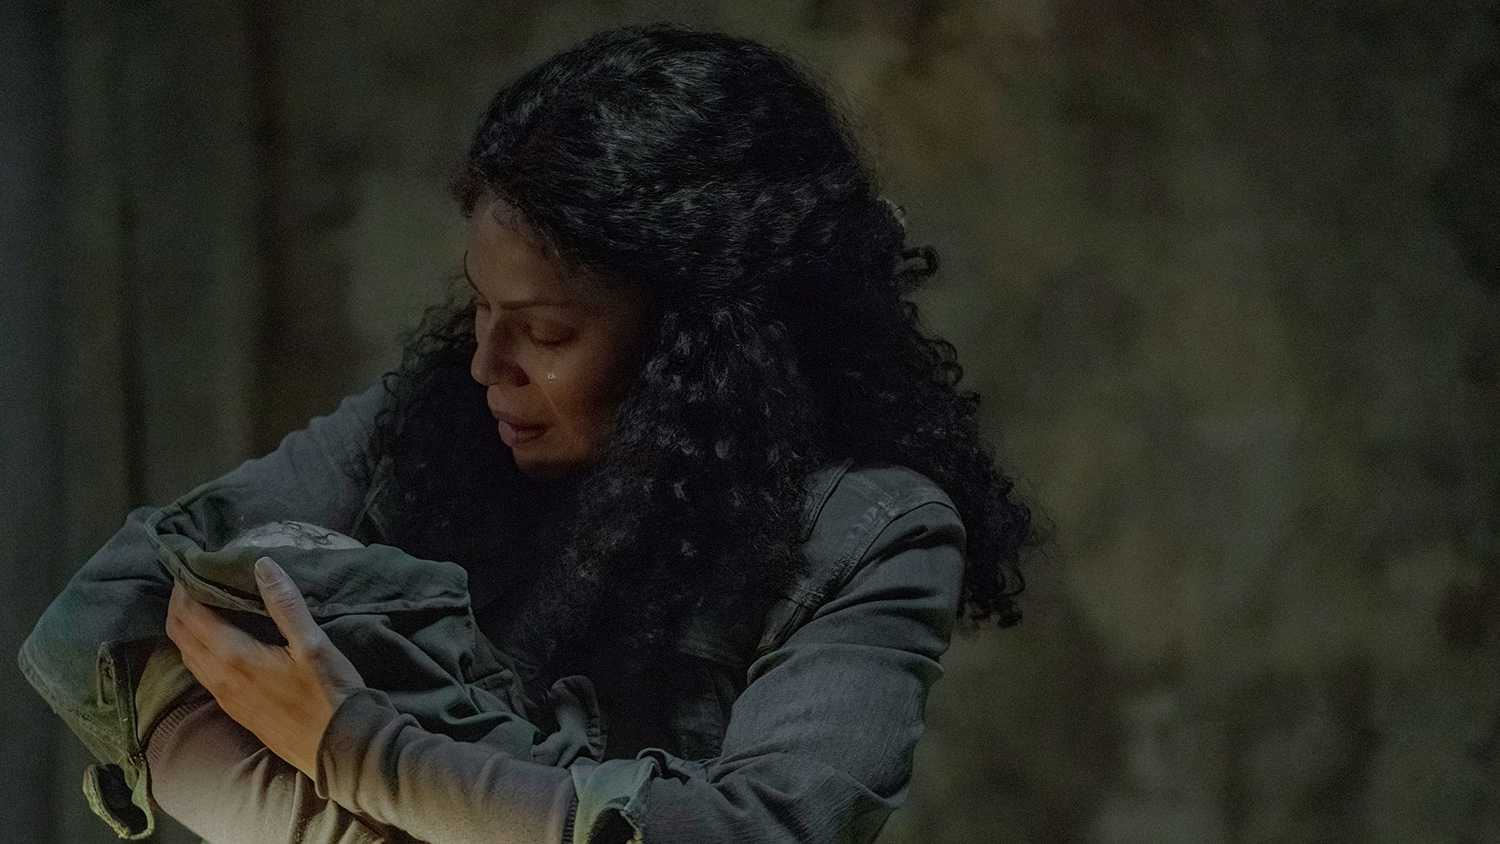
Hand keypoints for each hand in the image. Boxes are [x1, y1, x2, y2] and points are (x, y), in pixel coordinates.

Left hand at [166, 556, 366, 778]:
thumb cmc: (330, 694)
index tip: (191, 564)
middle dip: (179, 605)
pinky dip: (198, 649)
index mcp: (234, 657)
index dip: (184, 588)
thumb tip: (262, 564)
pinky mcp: (235, 710)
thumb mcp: (313, 644)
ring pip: (188, 657)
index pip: (190, 616)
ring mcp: (225, 698)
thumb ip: (285, 604)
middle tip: (192, 580)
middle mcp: (219, 679)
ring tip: (200, 604)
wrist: (339, 749)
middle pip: (180, 636)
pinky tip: (217, 642)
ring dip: (186, 628)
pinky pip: (201, 673)